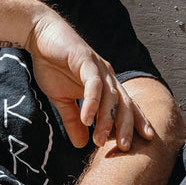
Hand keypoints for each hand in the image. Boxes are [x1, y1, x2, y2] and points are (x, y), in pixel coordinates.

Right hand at [27, 10, 154, 150]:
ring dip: (106, 120)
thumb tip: (81, 145)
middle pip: (124, 104)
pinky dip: (91, 102)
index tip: (145, 142)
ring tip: (99, 140)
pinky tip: (86, 119)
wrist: (40, 36)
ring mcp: (98, 68)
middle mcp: (107, 76)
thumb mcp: (63, 100)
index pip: (126, 106)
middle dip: (126, 126)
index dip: (137, 123)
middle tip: (124, 148)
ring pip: (110, 97)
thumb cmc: (54, 65)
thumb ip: (73, 121)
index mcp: (106, 85)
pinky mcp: (85, 60)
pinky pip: (93, 85)